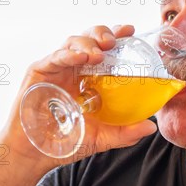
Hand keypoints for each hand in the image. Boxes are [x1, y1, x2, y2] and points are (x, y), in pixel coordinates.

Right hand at [0, 25, 156, 185]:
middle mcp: (73, 69)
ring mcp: (56, 68)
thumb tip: (150, 127)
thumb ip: (125, 132)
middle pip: (89, 38)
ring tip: (101, 52)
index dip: (118, 37)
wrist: (34, 155)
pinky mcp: (39, 72)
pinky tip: (82, 58)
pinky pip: (55, 57)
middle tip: (115, 40)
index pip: (105, 50)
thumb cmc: (66, 142)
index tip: (131, 31)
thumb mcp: (101, 138)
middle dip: (103, 33)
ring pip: (72, 43)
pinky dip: (69, 54)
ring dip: (88, 43)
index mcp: (89, 77)